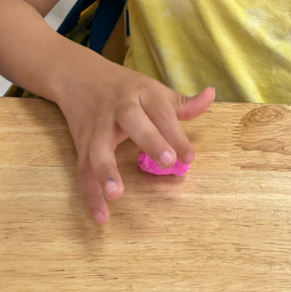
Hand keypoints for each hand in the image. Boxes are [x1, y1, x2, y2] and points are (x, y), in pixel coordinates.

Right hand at [54, 59, 214, 224]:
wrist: (79, 75)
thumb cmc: (126, 88)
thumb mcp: (154, 90)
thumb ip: (184, 103)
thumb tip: (211, 95)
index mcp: (142, 93)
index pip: (162, 112)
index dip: (176, 134)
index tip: (189, 157)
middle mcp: (119, 108)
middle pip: (133, 121)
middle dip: (149, 140)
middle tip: (166, 162)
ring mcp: (97, 126)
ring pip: (98, 147)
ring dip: (105, 171)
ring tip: (116, 194)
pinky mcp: (81, 144)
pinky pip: (83, 170)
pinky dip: (90, 194)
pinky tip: (101, 216)